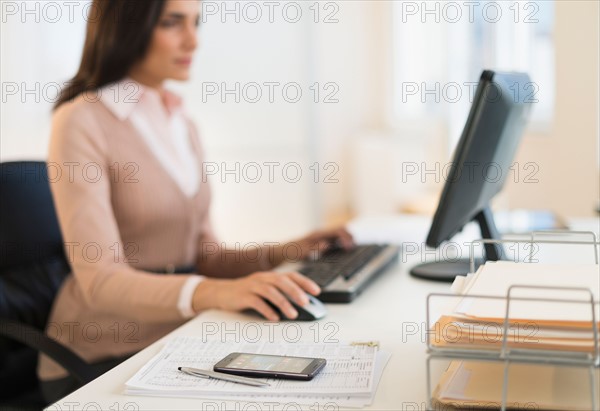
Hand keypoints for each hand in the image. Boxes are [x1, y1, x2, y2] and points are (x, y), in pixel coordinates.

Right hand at [192, 271, 320, 320]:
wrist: (221, 292)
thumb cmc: (246, 292)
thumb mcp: (264, 289)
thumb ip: (280, 293)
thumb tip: (300, 304)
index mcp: (270, 276)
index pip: (291, 275)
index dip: (305, 282)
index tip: (317, 291)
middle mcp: (263, 278)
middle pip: (281, 281)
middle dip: (295, 291)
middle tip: (306, 302)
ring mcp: (252, 286)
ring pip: (270, 291)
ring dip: (283, 303)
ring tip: (293, 314)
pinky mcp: (243, 296)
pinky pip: (256, 302)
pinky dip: (267, 310)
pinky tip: (274, 318)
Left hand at [290, 226, 354, 260]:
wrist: (282, 251)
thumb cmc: (291, 251)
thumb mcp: (302, 252)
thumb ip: (314, 248)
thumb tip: (327, 245)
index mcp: (318, 234)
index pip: (337, 231)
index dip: (346, 238)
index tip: (350, 247)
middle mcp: (320, 233)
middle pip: (340, 230)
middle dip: (349, 237)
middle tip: (353, 247)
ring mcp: (320, 236)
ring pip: (338, 233)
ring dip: (346, 239)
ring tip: (351, 248)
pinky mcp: (319, 241)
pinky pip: (334, 238)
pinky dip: (341, 242)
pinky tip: (342, 249)